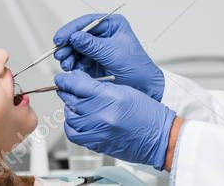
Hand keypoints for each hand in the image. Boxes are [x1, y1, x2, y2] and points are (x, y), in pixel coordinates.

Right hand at [53, 14, 164, 100]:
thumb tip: (74, 36)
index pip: (87, 22)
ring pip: (76, 49)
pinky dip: (73, 66)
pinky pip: (79, 61)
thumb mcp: (112, 53)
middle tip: (60, 54)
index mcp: (113, 25)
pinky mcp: (95, 61)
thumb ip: (92, 45)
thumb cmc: (136, 67)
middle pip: (79, 35)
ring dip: (69, 57)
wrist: (144, 87)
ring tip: (66, 65)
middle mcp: (104, 34)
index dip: (71, 29)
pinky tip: (72, 71)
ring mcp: (99, 48)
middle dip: (68, 45)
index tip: (60, 38)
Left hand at [55, 71, 176, 169]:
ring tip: (75, 105)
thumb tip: (80, 82)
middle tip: (68, 88)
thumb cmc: (149, 114)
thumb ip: (101, 87)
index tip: (63, 78)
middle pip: (72, 100)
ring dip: (69, 109)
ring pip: (70, 117)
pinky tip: (77, 121)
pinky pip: (74, 134)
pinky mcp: (98, 144)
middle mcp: (103, 115)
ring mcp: (99, 131)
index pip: (78, 85)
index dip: (66, 80)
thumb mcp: (126, 91)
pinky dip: (71, 126)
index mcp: (112, 97)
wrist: (160, 137)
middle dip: (67, 92)